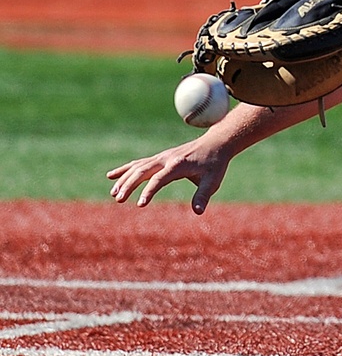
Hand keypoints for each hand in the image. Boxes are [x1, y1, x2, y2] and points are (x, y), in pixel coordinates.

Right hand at [108, 136, 233, 213]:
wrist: (216, 143)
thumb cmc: (215, 164)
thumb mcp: (213, 180)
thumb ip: (204, 195)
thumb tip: (198, 212)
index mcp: (179, 165)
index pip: (159, 179)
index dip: (149, 191)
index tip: (139, 204)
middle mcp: (167, 159)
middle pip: (143, 171)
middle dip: (129, 185)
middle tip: (118, 199)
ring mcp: (161, 157)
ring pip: (138, 167)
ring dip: (124, 179)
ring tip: (114, 194)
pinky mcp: (159, 157)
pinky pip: (139, 163)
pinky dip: (125, 169)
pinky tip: (111, 176)